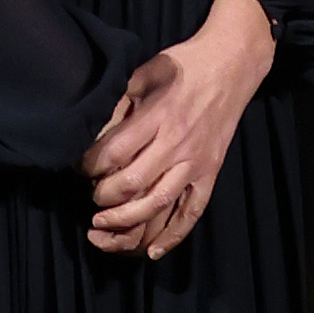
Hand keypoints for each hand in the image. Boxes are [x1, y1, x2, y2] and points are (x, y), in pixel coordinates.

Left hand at [84, 0, 275, 258]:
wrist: (233, 62)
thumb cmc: (185, 64)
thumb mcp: (146, 71)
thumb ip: (120, 99)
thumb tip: (93, 127)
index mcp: (158, 115)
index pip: (115, 152)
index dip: (91, 166)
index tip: (81, 168)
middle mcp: (176, 142)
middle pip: (132, 184)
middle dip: (103, 198)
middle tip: (92, 197)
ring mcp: (196, 161)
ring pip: (158, 203)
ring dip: (126, 221)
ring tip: (103, 224)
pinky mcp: (211, 172)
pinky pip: (193, 211)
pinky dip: (174, 235)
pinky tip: (153, 250)